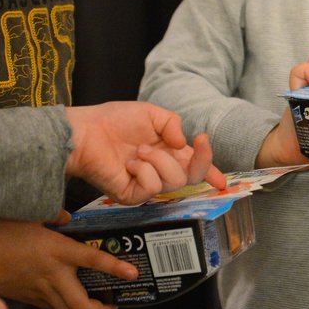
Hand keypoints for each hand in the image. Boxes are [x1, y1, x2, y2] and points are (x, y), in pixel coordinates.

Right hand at [0, 215, 133, 308]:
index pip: (93, 259)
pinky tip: (72, 296)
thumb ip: (56, 216)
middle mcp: (53, 275)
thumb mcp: (33, 216)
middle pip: (82, 306)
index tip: (132, 273)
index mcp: (57, 251)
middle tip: (113, 303)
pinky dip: (67, 307)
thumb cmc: (3, 232)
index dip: (115, 268)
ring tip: (98, 305)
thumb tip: (68, 217)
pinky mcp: (31, 299)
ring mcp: (41, 291)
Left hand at [64, 102, 225, 202]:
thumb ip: (172, 123)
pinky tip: (129, 163)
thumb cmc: (113, 120)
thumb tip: (183, 142)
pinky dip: (143, 170)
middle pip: (193, 177)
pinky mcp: (133, 195)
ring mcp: (147, 184)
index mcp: (168, 151)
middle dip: (201, 160)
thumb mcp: (151, 113)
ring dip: (159, 160)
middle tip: (197, 141)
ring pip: (175, 181)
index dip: (210, 172)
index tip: (222, 180)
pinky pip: (152, 187)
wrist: (86, 133)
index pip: (194, 166)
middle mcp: (160, 169)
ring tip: (139, 150)